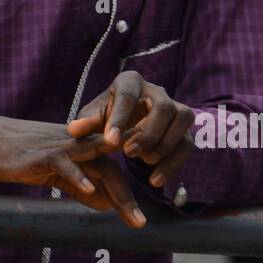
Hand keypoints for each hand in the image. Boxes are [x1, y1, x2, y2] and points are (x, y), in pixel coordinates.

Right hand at [0, 113, 145, 227]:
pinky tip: (89, 189)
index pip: (110, 168)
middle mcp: (72, 144)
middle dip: (128, 196)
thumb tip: (105, 203)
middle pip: (110, 166)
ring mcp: (56, 145)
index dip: (126, 191)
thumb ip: (77, 185)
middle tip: (141, 223)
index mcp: (76, 148)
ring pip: (95, 162)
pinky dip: (77, 175)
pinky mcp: (38, 152)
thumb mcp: (49, 172)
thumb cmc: (11, 154)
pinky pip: (63, 162)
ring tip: (132, 215)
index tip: (139, 216)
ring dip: (116, 188)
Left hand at [66, 70, 196, 188]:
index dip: (120, 118)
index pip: (128, 95)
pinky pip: (187, 144)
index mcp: (130, 82)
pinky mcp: (184, 128)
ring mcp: (175, 107)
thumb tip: (74, 130)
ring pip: (183, 120)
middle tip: (128, 153)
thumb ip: (84, 124)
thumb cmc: (106, 117)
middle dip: (148, 132)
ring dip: (165, 145)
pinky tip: (155, 180)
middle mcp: (157, 91)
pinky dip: (173, 163)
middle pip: (163, 106)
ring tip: (143, 163)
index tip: (110, 141)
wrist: (126, 122)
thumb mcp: (92, 118)